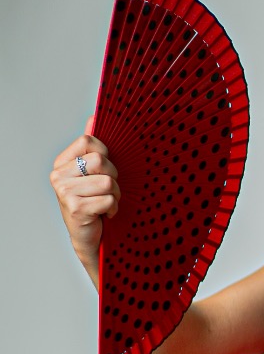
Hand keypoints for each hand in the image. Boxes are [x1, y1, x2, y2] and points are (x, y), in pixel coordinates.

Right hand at [49, 120, 120, 274]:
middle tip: (108, 190)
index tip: (105, 169)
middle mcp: (58, 175)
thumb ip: (92, 147)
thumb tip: (94, 116)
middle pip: (100, 161)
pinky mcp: (75, 208)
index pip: (88, 141)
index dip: (105, 153)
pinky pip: (108, 199)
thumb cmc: (95, 202)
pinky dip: (113, 208)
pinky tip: (105, 214)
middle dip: (114, 176)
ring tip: (107, 203)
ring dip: (115, 194)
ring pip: (107, 181)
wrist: (90, 237)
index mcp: (62, 163)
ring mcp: (64, 192)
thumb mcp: (94, 173)